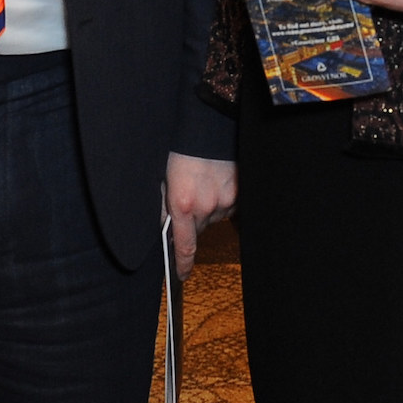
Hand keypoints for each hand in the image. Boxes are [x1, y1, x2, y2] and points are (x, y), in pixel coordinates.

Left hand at [165, 152, 236, 279]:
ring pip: (215, 218)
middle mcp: (206, 207)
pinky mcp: (239, 193)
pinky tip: (215, 184)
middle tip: (189, 200)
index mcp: (182, 204)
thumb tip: (165, 229)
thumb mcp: (163, 179)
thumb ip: (163, 207)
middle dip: (192, 222)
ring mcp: (225, 201)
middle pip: (199, 229)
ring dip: (208, 209)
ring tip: (202, 185)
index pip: (184, 246)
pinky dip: (221, 201)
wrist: (209, 127)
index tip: (181, 274)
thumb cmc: (181, 150)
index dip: (183, 264)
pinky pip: (229, 206)